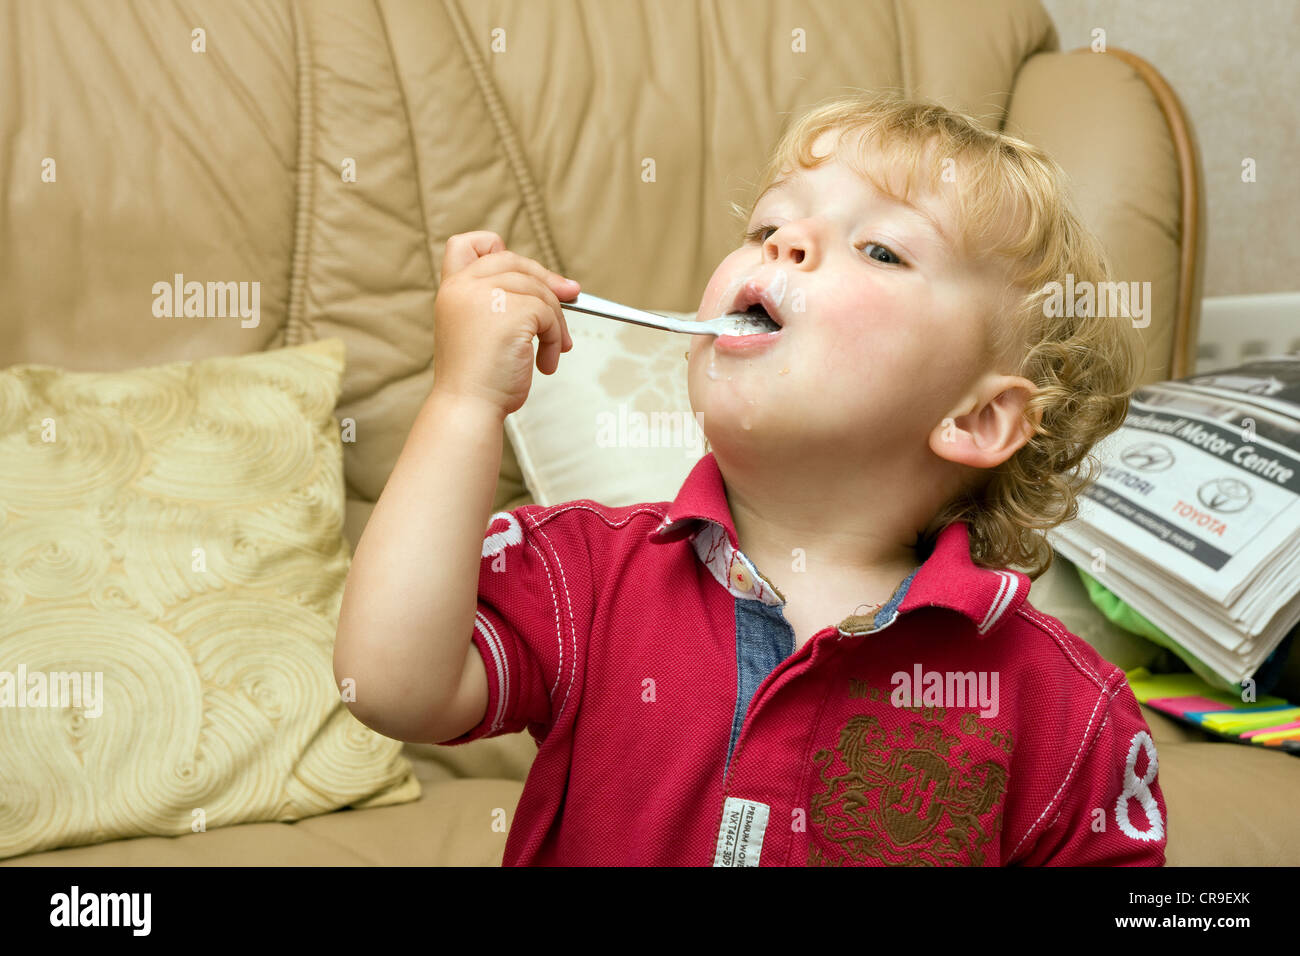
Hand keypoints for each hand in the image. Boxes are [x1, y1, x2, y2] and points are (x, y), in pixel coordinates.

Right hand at [432, 231, 579, 415]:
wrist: (468, 408)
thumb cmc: (478, 380)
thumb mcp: (483, 331)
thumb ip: (504, 303)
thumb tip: (564, 286)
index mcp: (452, 291)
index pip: (467, 245)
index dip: (496, 248)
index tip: (523, 271)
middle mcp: (463, 287)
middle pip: (514, 262)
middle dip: (546, 280)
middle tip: (571, 296)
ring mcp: (485, 296)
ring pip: (538, 290)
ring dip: (554, 322)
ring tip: (552, 351)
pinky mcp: (510, 311)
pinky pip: (549, 314)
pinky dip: (555, 338)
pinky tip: (545, 363)